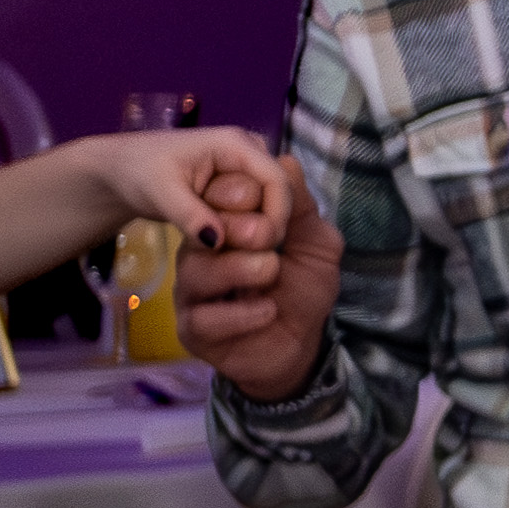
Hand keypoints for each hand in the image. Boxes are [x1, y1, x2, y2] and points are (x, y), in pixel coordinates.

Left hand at [74, 124, 279, 241]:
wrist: (120, 171)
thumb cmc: (137, 172)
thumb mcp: (160, 193)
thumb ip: (190, 216)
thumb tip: (219, 242)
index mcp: (236, 143)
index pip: (277, 181)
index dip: (277, 215)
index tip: (261, 246)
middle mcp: (249, 151)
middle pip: (278, 193)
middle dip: (264, 223)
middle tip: (235, 249)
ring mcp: (245, 168)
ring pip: (269, 203)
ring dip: (254, 227)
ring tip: (223, 243)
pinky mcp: (239, 184)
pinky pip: (256, 208)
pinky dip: (245, 226)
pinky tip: (223, 239)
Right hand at [174, 150, 341, 401]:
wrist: (301, 347)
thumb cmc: (303, 291)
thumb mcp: (315, 244)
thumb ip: (300, 208)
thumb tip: (287, 161)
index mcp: (226, 229)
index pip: (213, 200)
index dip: (234, 193)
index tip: (259, 196)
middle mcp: (202, 257)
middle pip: (200, 233)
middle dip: (236, 229)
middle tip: (268, 238)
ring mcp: (193, 294)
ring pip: (197, 272)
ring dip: (240, 269)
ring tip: (271, 272)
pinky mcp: (193, 331)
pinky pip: (204, 317)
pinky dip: (240, 313)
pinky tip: (267, 310)